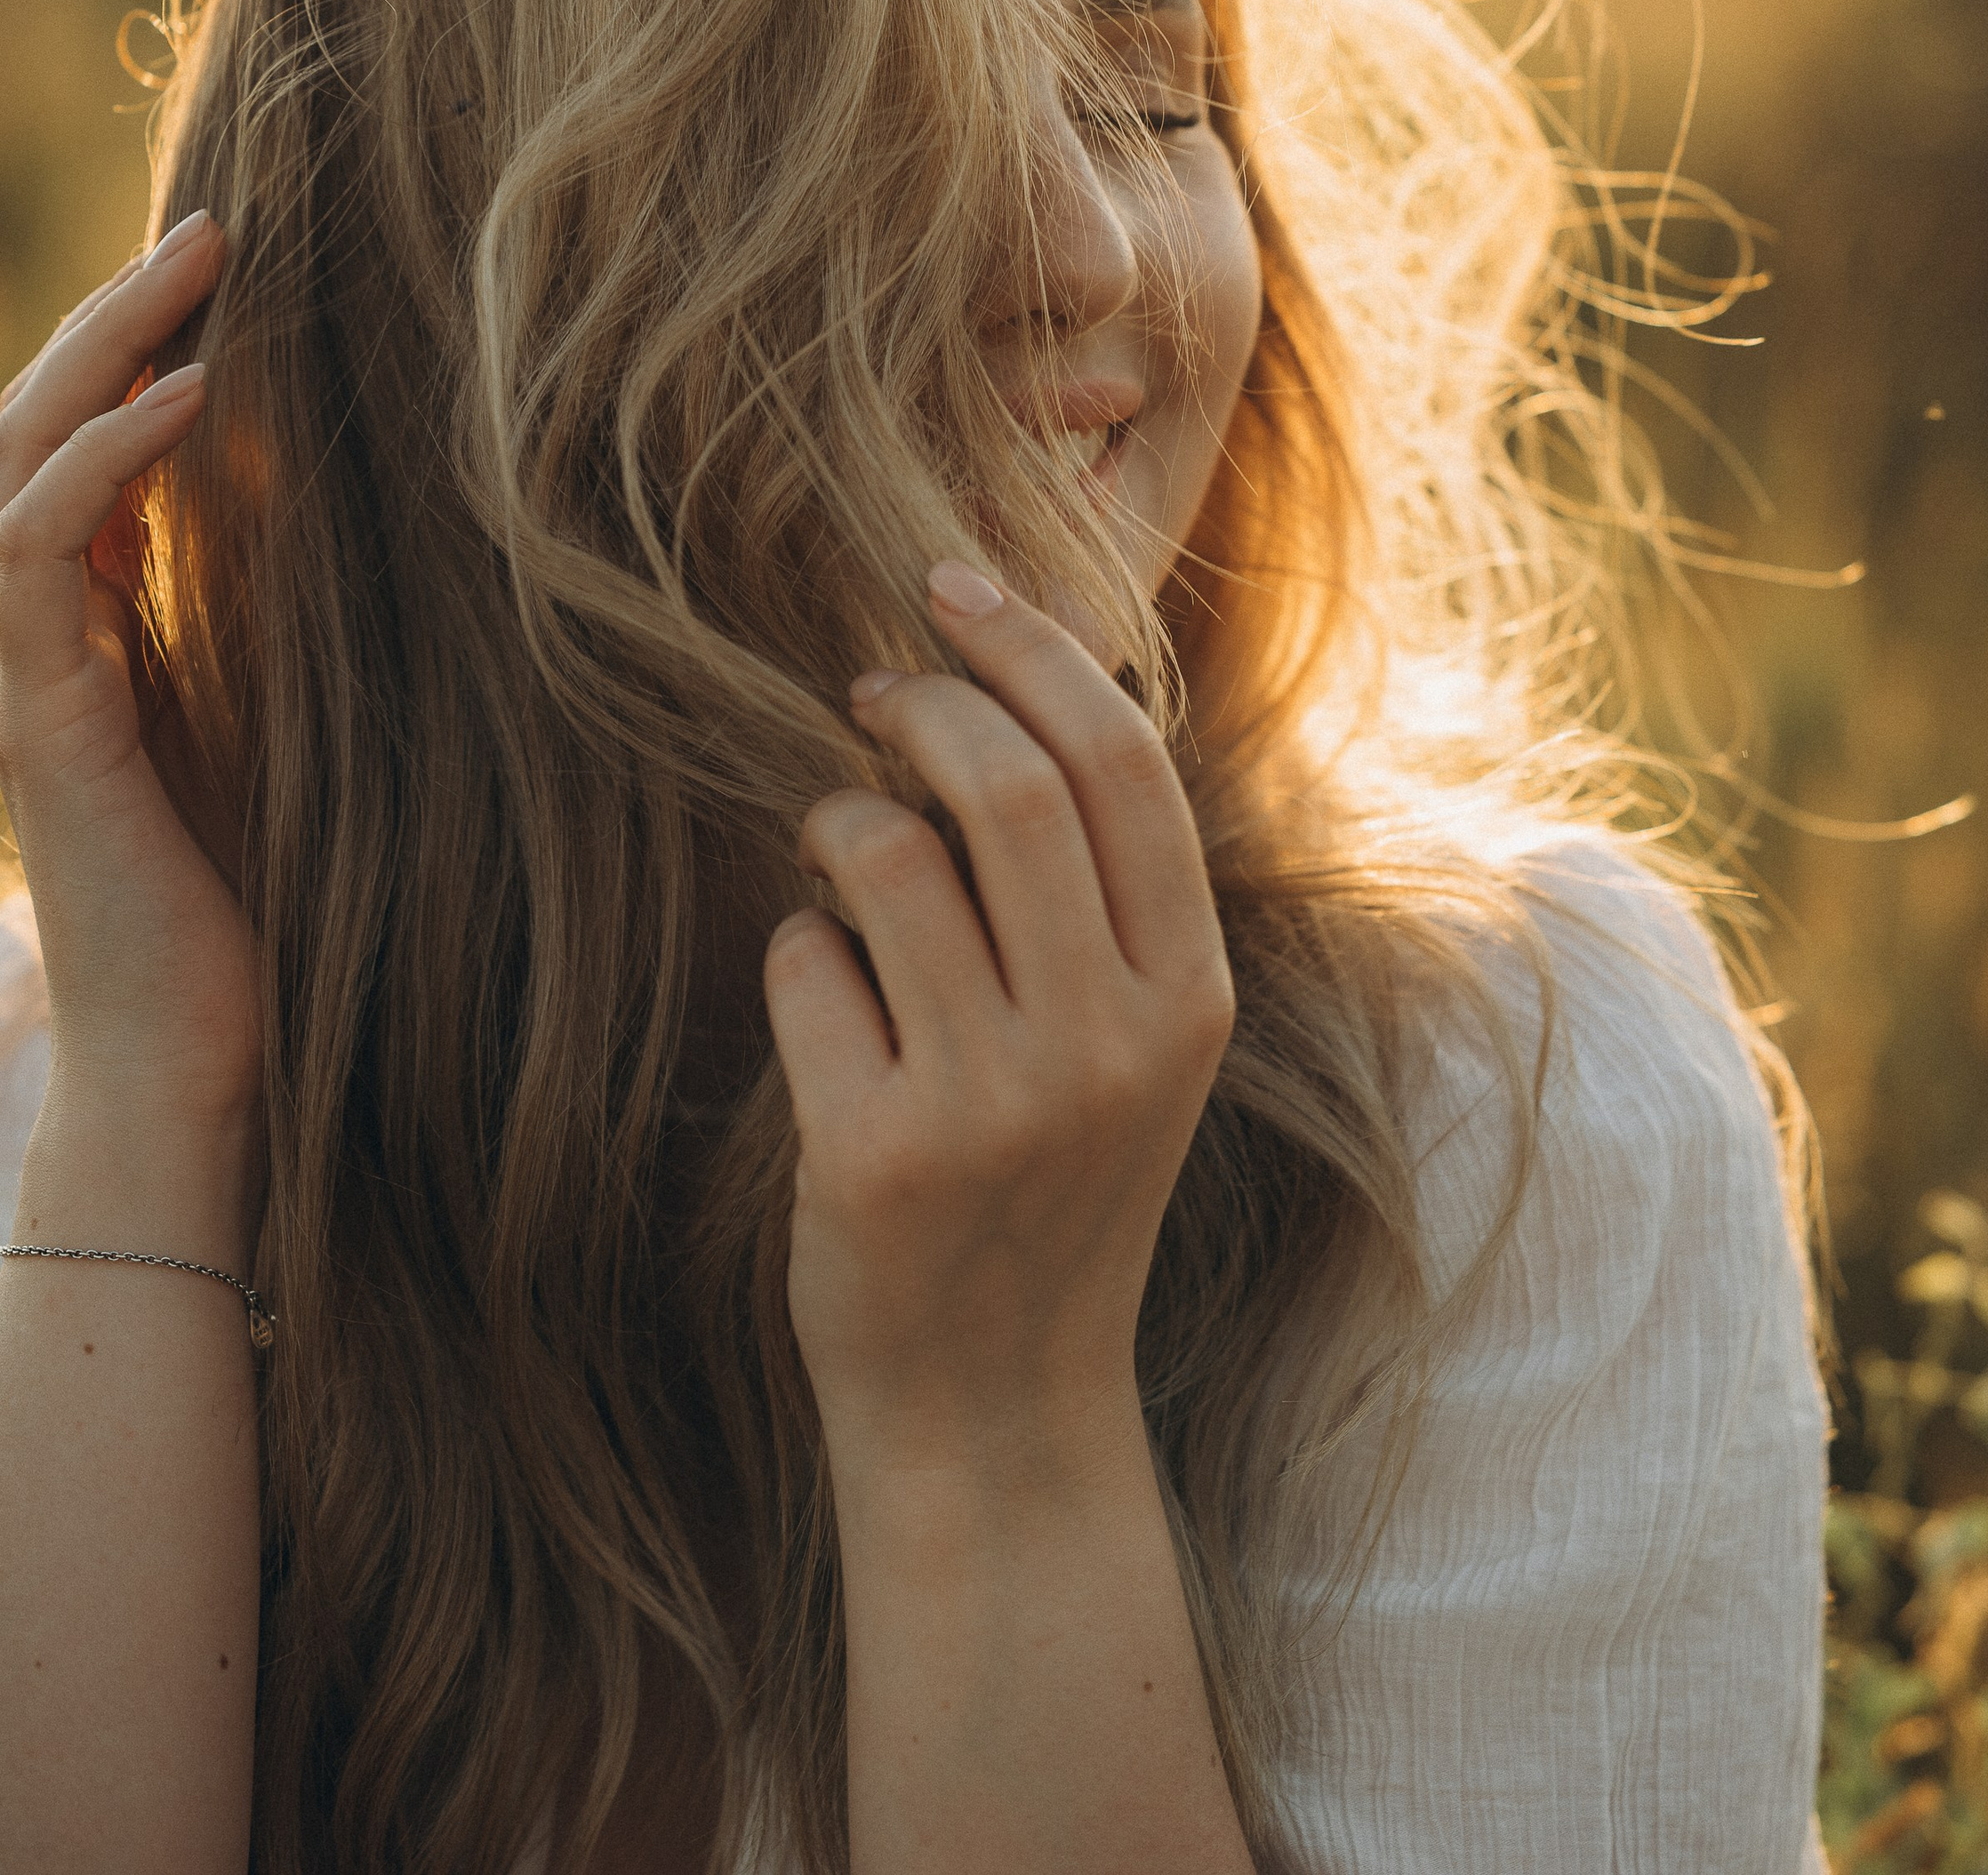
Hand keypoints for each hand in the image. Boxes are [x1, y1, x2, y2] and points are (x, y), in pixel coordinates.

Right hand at [0, 214, 258, 1137]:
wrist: (205, 1052)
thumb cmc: (265, 894)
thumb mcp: (290, 710)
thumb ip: (291, 613)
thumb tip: (397, 506)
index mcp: (90, 624)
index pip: (83, 448)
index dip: (137, 349)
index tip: (231, 268)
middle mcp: (37, 634)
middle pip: (33, 427)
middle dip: (115, 317)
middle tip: (212, 225)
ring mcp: (20, 671)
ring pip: (9, 463)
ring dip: (97, 353)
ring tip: (191, 269)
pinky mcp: (33, 716)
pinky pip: (31, 554)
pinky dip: (100, 465)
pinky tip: (180, 407)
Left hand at [763, 560, 1235, 1484]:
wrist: (996, 1407)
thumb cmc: (1052, 1183)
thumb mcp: (1131, 1041)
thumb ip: (1100, 891)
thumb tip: (1006, 675)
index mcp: (1187, 995)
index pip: (1122, 764)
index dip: (1031, 647)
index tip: (954, 583)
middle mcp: (1108, 1042)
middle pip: (1007, 784)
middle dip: (924, 702)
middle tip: (872, 691)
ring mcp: (994, 1104)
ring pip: (889, 856)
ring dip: (841, 819)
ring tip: (839, 854)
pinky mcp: (876, 1156)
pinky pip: (804, 963)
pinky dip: (797, 947)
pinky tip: (823, 1004)